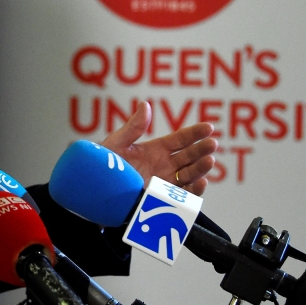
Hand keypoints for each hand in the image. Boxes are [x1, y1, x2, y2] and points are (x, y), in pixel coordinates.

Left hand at [101, 101, 216, 195]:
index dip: (195, 133)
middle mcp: (164, 165)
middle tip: (212, 144)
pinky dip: (194, 190)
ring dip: (201, 168)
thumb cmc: (102, 166)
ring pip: (190, 174)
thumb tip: (145, 104)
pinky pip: (183, 196)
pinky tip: (201, 182)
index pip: (181, 139)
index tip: (209, 128)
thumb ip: (133, 128)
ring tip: (210, 161)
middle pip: (190, 156)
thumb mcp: (117, 144)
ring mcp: (165, 182)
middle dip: (202, 150)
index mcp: (156, 149)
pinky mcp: (162, 199)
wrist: (93, 192)